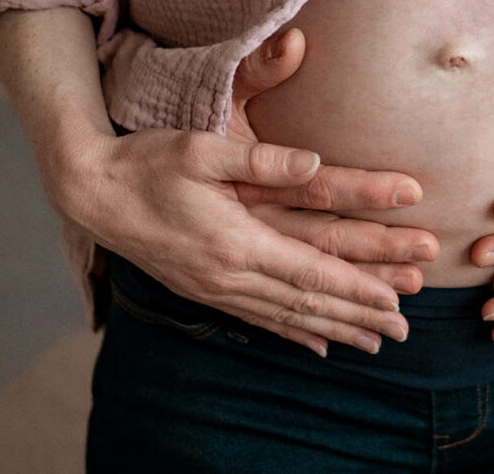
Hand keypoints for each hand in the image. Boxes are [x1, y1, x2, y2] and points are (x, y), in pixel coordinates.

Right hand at [58, 28, 437, 357]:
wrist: (91, 192)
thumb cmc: (147, 163)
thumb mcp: (201, 149)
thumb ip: (260, 158)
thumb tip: (314, 162)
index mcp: (235, 241)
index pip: (310, 271)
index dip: (356, 288)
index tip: (394, 301)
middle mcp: (228, 274)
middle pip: (306, 302)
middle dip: (358, 316)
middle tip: (401, 332)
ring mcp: (214, 288)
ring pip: (286, 317)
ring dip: (333, 331)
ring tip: (372, 345)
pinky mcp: (203, 289)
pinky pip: (257, 320)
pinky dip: (292, 333)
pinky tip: (317, 345)